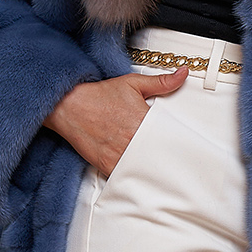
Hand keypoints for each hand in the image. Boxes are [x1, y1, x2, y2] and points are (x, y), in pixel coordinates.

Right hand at [44, 67, 187, 174]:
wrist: (69, 106)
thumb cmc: (99, 95)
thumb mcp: (133, 83)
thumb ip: (161, 82)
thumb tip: (182, 74)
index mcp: (143, 120)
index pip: (169, 137)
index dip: (176, 143)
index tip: (182, 147)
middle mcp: (133, 139)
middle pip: (159, 155)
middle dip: (167, 158)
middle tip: (176, 163)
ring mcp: (120, 154)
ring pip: (145, 169)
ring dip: (152, 169)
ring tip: (162, 172)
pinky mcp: (108, 165)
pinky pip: (127, 177)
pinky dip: (134, 177)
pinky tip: (141, 175)